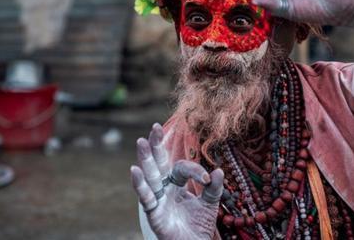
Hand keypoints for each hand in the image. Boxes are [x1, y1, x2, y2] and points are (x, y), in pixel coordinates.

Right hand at [130, 123, 223, 239]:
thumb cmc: (199, 226)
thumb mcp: (211, 203)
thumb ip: (214, 187)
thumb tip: (218, 170)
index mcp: (177, 184)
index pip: (182, 168)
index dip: (195, 171)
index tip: (206, 180)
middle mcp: (164, 189)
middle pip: (158, 163)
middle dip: (156, 145)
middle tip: (154, 126)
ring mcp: (157, 199)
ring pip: (150, 176)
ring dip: (145, 159)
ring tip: (141, 141)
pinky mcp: (153, 213)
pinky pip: (146, 197)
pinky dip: (139, 184)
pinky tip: (134, 170)